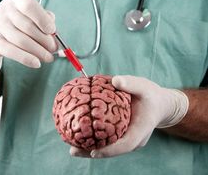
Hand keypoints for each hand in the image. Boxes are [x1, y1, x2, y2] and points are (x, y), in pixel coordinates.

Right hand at [0, 0, 58, 74]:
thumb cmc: (17, 22)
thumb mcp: (28, 14)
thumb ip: (44, 18)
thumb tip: (54, 31)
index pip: (29, 6)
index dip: (42, 19)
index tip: (52, 30)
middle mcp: (4, 10)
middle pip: (28, 27)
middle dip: (45, 40)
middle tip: (54, 48)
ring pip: (22, 41)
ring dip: (39, 51)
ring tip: (49, 57)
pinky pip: (13, 52)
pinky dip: (27, 59)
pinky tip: (37, 63)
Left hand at [70, 75, 188, 157]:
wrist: (160, 103)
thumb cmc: (151, 95)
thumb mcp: (144, 86)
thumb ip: (131, 83)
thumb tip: (115, 80)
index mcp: (141, 129)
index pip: (126, 144)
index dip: (109, 150)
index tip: (93, 151)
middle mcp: (134, 139)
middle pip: (113, 150)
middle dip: (93, 152)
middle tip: (73, 151)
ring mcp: (129, 139)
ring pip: (110, 147)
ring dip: (91, 148)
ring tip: (72, 148)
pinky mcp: (123, 135)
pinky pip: (109, 140)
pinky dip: (95, 140)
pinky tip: (80, 137)